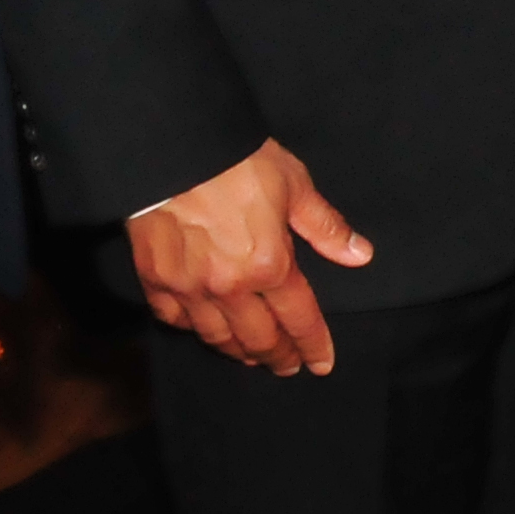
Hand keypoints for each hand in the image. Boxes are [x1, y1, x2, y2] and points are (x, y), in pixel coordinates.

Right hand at [129, 139, 372, 376]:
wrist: (175, 146)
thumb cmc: (240, 161)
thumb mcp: (295, 185)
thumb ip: (325, 227)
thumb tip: (360, 255)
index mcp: (269, 265)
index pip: (299, 318)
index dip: (313, 345)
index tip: (321, 364)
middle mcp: (229, 287)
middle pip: (257, 339)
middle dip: (277, 357)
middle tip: (287, 366)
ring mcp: (188, 287)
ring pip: (215, 337)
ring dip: (237, 351)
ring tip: (250, 356)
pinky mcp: (154, 279)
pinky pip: (174, 319)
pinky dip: (192, 329)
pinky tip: (203, 329)